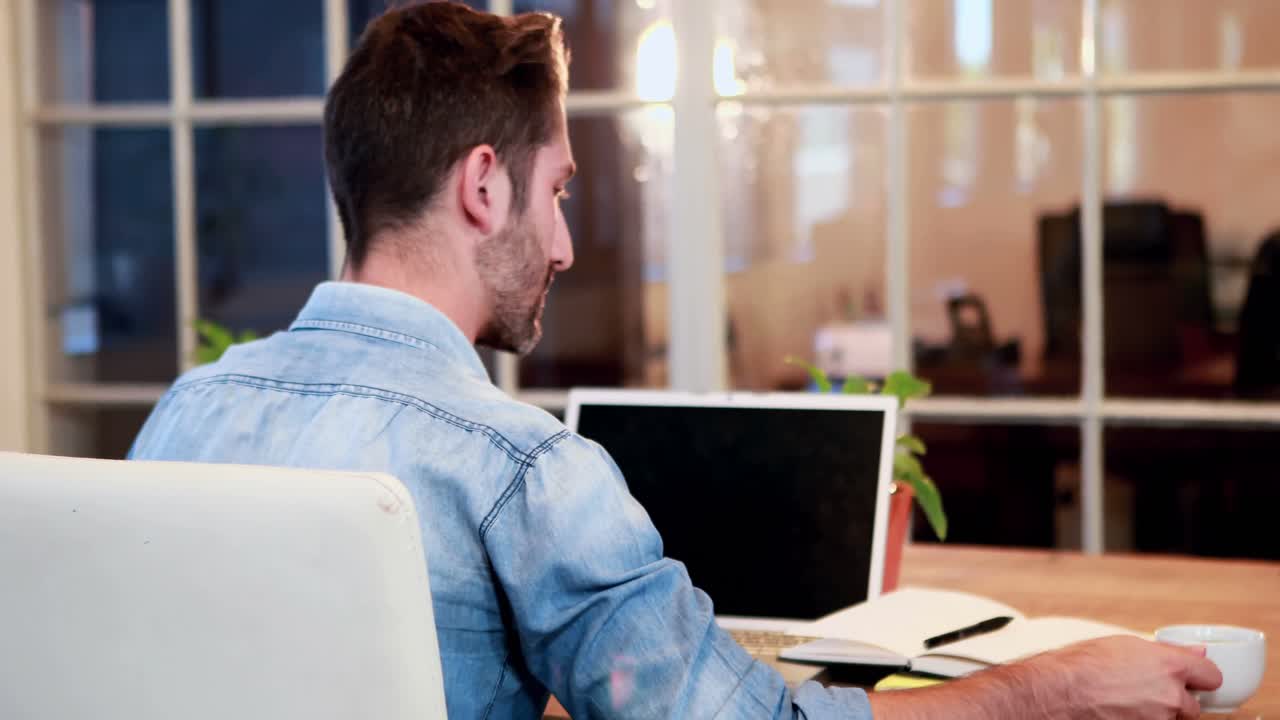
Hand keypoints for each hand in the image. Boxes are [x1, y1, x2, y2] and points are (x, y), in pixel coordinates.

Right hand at [1031, 635, 1222, 718]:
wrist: (1057, 693)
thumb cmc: (1082, 666)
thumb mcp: (1124, 645)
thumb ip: (1165, 651)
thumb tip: (1197, 652)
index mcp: (1170, 666)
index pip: (1211, 676)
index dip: (1201, 676)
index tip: (1193, 678)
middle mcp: (1170, 695)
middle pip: (1194, 706)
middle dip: (1177, 701)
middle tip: (1149, 693)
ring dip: (1158, 714)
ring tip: (1128, 703)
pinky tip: (1121, 713)